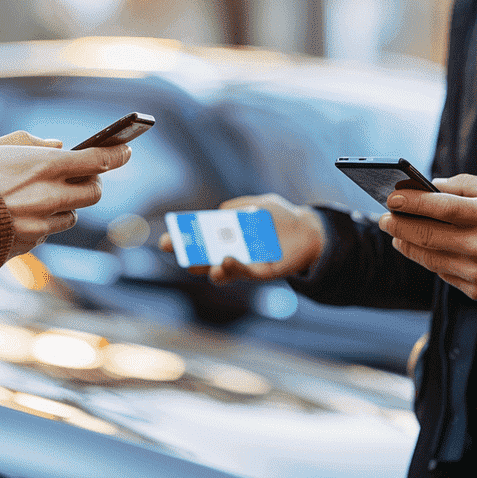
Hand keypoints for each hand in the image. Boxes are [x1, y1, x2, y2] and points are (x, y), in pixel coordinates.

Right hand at [0, 131, 130, 257]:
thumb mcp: (1, 146)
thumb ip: (36, 143)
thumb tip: (62, 147)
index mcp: (45, 166)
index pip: (97, 160)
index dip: (117, 155)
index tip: (126, 150)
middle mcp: (50, 196)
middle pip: (94, 193)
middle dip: (92, 184)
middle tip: (84, 178)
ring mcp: (43, 222)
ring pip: (73, 216)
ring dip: (67, 206)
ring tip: (43, 196)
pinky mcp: (32, 242)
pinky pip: (49, 231)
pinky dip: (44, 222)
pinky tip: (21, 215)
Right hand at [158, 193, 326, 283]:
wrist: (309, 229)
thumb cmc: (280, 215)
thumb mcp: (258, 204)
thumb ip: (239, 207)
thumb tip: (218, 214)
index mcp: (227, 235)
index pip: (200, 239)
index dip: (183, 239)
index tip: (167, 238)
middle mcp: (231, 252)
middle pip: (204, 259)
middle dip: (187, 255)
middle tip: (173, 249)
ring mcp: (245, 264)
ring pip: (222, 272)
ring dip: (210, 268)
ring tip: (206, 263)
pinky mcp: (262, 273)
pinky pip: (246, 274)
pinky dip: (235, 268)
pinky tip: (228, 260)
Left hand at [377, 174, 476, 301]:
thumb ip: (465, 186)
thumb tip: (431, 184)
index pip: (441, 208)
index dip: (412, 203)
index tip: (391, 197)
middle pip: (427, 236)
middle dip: (398, 225)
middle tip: (384, 217)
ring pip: (429, 258)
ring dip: (407, 244)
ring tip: (396, 233)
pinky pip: (443, 273)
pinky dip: (428, 260)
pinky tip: (420, 249)